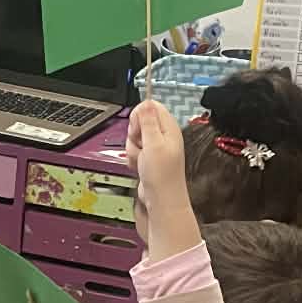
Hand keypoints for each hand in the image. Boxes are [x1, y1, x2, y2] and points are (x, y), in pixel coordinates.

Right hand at [125, 100, 197, 261]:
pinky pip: (134, 151)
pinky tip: (140, 167)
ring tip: (142, 160)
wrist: (161, 201)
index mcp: (168, 127)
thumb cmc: (162, 177)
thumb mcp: (153, 144)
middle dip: (134, 135)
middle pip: (139, 122)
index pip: (150, 106)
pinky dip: (133, 159)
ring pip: (134, 138)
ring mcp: (155, 148)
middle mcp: (163, 136)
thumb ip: (148, 121)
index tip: (139, 129)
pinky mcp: (148, 158)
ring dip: (133, 149)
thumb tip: (146, 101)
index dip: (139, 116)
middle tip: (142, 146)